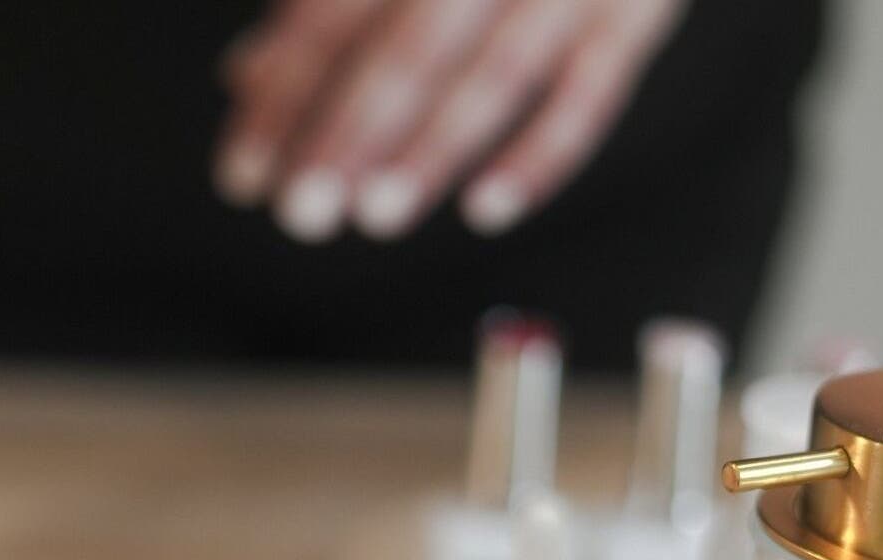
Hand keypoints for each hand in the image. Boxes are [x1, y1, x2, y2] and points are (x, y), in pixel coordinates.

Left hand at [215, 0, 681, 241]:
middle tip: (303, 211)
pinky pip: (592, 93)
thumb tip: (249, 76)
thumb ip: (329, 2)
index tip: (246, 175)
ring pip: (496, 73)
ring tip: (376, 214)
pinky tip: (485, 209)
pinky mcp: (635, 12)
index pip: (333, 15)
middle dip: (349, 133)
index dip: (284, 98)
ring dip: (431, 150)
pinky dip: (540, 156)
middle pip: (410, 46)